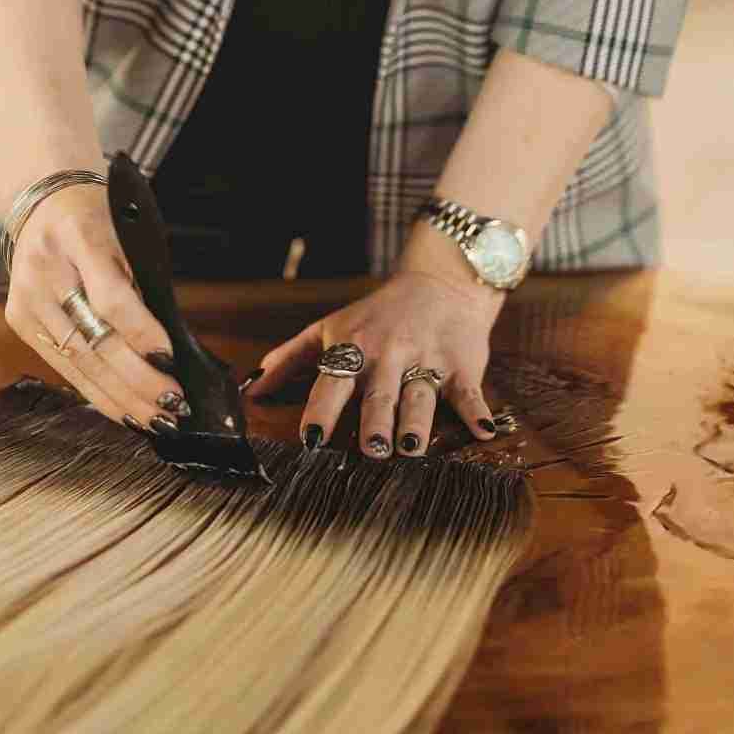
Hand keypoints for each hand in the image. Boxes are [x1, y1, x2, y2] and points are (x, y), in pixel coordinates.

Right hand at [3, 189, 186, 435]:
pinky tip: (121, 410)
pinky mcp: (20, 319)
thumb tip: (170, 350)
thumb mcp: (126, 235)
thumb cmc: (97, 218)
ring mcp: (27, 296)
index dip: (141, 332)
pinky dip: (95, 391)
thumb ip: (142, 285)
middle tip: (173, 404)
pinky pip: (61, 365)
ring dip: (120, 396)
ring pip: (78, 360)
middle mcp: (46, 268)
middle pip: (94, 337)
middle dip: (137, 379)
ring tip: (155, 419)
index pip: (110, 296)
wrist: (43, 201)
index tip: (170, 359)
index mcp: (79, 236)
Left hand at [243, 272, 507, 456]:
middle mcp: (389, 356)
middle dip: (374, 423)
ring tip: (410, 449)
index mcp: (354, 350)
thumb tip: (250, 390)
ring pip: (420, 397)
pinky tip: (483, 433)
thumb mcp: (331, 328)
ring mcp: (427, 361)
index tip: (311, 439)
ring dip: (416, 423)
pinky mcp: (462, 366)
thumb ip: (291, 358)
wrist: (440, 282)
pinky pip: (469, 394)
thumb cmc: (377, 315)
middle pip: (379, 394)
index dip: (321, 409)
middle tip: (370, 451)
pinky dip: (477, 413)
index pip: (332, 382)